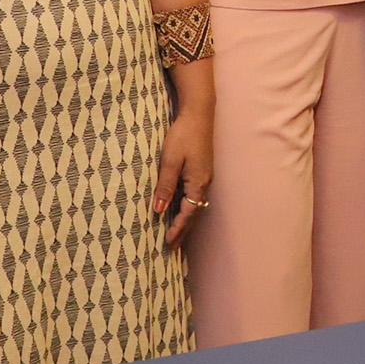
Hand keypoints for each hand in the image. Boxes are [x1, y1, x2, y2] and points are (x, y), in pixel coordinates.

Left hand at [149, 112, 213, 247]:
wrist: (198, 114)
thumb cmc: (183, 135)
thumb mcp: (170, 162)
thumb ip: (165, 186)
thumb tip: (160, 210)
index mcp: (198, 183)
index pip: (188, 214)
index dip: (177, 230)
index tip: (167, 244)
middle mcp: (204, 183)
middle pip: (194, 214)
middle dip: (183, 231)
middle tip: (172, 248)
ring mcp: (204, 177)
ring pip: (195, 206)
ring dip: (186, 221)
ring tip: (175, 235)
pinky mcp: (201, 171)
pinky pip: (194, 196)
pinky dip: (187, 208)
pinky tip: (179, 210)